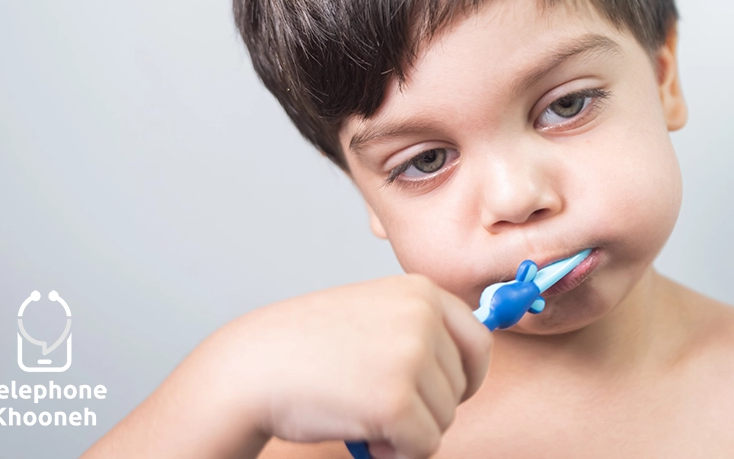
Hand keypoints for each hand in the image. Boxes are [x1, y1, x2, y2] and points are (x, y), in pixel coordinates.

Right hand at [225, 273, 493, 458]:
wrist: (254, 367)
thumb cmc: (308, 346)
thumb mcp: (374, 312)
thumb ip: (419, 328)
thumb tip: (471, 362)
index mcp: (420, 291)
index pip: (479, 341)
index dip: (467, 375)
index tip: (448, 390)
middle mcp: (422, 317)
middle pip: (461, 387)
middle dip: (427, 406)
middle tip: (380, 402)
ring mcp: (410, 358)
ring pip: (443, 418)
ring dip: (408, 429)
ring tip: (361, 410)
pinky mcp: (395, 402)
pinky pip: (423, 445)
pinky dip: (396, 452)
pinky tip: (360, 431)